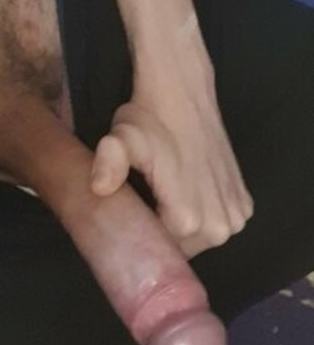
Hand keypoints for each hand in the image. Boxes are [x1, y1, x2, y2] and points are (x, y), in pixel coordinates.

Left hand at [88, 57, 254, 257]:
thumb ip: (109, 162)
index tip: (128, 218)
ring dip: (182, 223)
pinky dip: (203, 213)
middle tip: (143, 202)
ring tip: (162, 194)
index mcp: (189, 220)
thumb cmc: (149, 117)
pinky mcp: (245, 204)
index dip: (141, 237)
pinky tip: (186, 189)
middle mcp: (220, 228)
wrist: (183, 91)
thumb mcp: (123, 139)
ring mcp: (237, 216)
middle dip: (161, 231)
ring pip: (200, 238)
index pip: (159, 253)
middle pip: (182, 249)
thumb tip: (98, 186)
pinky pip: (218, 223)